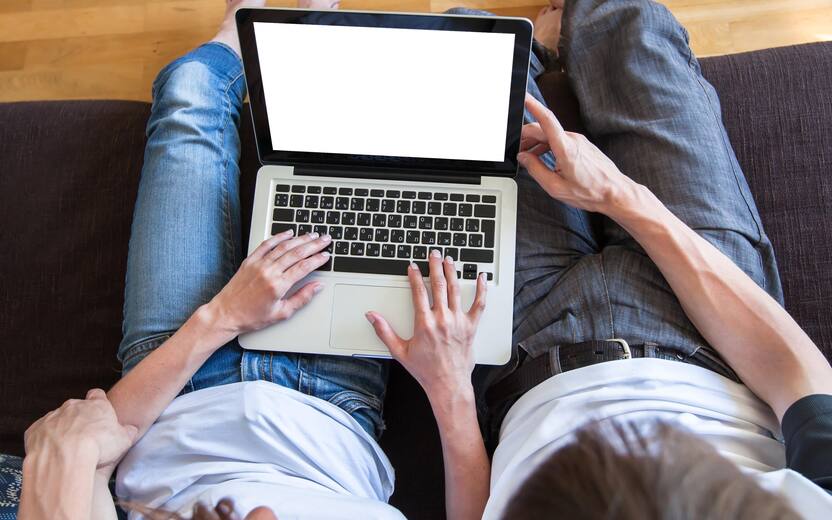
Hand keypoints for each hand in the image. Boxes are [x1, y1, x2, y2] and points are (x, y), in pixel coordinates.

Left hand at [24, 389, 137, 473]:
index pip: (97, 395)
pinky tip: (52, 453)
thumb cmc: (98, 447)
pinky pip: (40, 432)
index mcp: (96, 406)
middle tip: (84, 437)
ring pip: (57, 420)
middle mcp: (73, 406)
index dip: (98, 402)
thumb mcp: (123, 441)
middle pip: (75, 408)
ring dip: (61, 430)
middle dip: (78, 419)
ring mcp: (52, 416)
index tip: (99, 413)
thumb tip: (131, 430)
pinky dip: (45, 440)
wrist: (65, 458)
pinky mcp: (36, 429)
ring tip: (66, 449)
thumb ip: (127, 432)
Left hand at [209, 230, 330, 335]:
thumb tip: (317, 286)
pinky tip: (288, 233)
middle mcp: (269, 271)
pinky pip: (267, 244)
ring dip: (300, 239)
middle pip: (297, 253)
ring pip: (284, 246)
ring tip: (312, 235)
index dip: (318, 259)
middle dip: (314, 245)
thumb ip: (302, 298)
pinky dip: (279, 237)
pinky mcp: (250, 260)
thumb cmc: (251, 317)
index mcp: (278, 285)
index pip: (304, 267)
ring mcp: (258, 264)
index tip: (327, 255)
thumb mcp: (281, 313)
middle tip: (326, 239)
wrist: (226, 313)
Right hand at [366, 250, 486, 399]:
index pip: (418, 292)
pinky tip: (482, 277)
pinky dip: (481, 289)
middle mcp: (442, 319)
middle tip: (433, 254)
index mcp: (424, 323)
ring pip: (456, 290)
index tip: (412, 266)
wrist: (448, 384)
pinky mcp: (471, 326)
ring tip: (449, 259)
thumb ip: (384, 331)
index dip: (414, 276)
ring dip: (452, 272)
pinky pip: (479, 304)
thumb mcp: (399, 351)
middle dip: (435, 266)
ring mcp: (458, 321)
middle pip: (438, 285)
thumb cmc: (425, 370)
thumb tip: (371, 316)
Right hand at [518, 94, 636, 213]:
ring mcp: (579, 140)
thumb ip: (535, 169)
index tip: (524, 97)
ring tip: (527, 156)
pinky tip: (542, 157)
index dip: (533, 106)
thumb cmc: (589, 192)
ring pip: (551, 134)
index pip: (546, 120)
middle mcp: (573, 139)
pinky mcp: (582, 145)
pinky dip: (547, 145)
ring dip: (536, 142)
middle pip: (543, 129)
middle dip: (526, 136)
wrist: (614, 193)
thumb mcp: (555, 187)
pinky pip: (560, 139)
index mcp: (565, 148)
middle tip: (516, 147)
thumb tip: (523, 158)